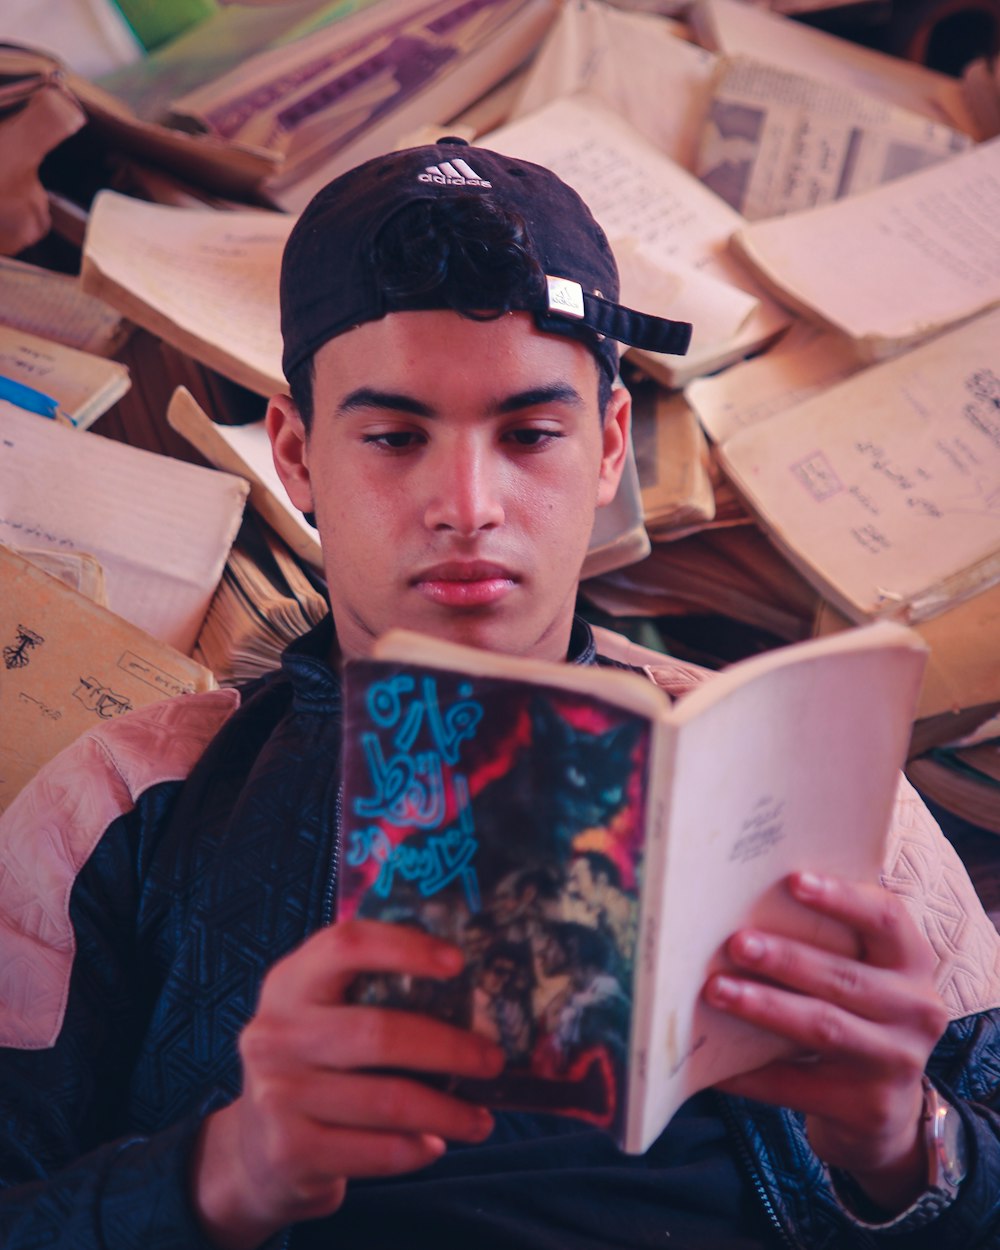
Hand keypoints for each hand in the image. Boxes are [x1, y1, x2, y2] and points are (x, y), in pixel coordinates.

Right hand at [191, 920, 504, 1249]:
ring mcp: (278, 1094)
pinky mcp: (290, 1151)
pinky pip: (377, 1150)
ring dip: (448, 1112)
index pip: (347, 945)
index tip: (458, 962)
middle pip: (380, 1032)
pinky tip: (435, 1145)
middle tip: (492, 1061)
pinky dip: (417, 1150)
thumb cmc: (313, 1069)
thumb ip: (371, 994)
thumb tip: (473, 994)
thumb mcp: (320, 1017)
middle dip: (450, 1048)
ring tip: (480, 1119)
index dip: (405, 947)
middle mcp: (275, 1033)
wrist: (252, 1154)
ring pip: (387, 1100)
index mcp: (290, 983)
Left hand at [704, 871, 948, 1213]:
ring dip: (765, 1007)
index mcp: (912, 961)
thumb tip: (739, 902)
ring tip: (717, 990)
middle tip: (735, 943)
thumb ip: (826, 939)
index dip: (842, 898)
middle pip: (844, 977)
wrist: (883, 1109)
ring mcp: (899, 1062)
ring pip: (823, 1026)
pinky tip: (716, 1064)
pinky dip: (752, 1073)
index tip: (793, 881)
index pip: (886, 918)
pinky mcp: (870, 1108)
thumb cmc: (854, 1014)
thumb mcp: (860, 973)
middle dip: (786, 958)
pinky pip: (798, 1085)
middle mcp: (916, 1009)